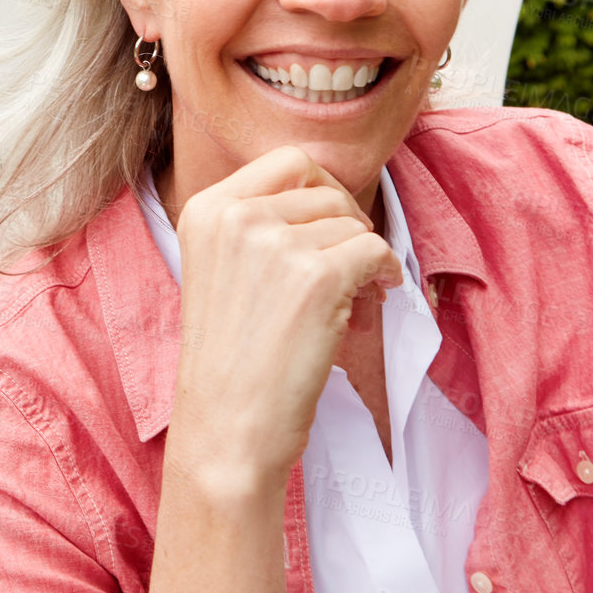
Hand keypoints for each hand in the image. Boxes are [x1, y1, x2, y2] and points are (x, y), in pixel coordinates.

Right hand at [166, 145, 404, 491]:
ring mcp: (276, 243)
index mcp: (205, 209)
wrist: (226, 429)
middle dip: (347, 222)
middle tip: (350, 263)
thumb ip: (255, 226)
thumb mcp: (218, 270)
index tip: (330, 223)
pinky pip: (376, 252)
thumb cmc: (229, 362)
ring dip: (363, 256)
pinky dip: (386, 273)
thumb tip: (330, 198)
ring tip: (350, 296)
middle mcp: (236, 216)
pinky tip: (374, 297)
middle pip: (325, 190)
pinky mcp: (318, 276)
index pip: (287, 162)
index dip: (322, 190)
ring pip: (353, 222)